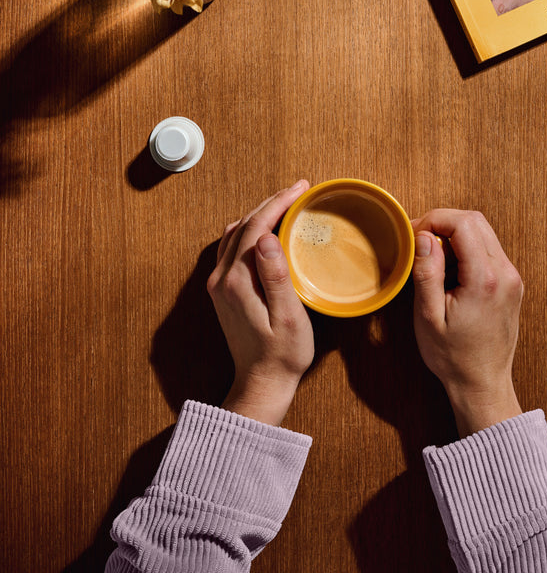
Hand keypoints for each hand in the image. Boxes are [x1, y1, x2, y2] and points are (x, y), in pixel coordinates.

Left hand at [207, 181, 313, 425]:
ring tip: (287, 205)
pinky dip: (251, 231)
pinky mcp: (223, 291)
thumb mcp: (288, 316)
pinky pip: (233, 249)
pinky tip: (267, 232)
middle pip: (243, 225)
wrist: (260, 384)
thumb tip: (268, 237)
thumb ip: (276, 276)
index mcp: (237, 281)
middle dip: (271, 204)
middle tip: (299, 191)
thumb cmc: (282, 354)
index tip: (301, 189)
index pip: (256, 226)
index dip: (278, 203)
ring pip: (236, 234)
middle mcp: (222, 278)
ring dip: (259, 215)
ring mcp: (219, 284)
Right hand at [411, 210, 523, 436]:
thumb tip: (422, 236)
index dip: (434, 219)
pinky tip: (449, 274)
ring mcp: (512, 278)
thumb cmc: (453, 356)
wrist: (482, 384)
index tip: (414, 234)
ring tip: (433, 263)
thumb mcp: (428, 316)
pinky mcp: (511, 283)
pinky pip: (488, 250)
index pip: (463, 224)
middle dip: (443, 224)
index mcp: (485, 280)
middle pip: (475, 222)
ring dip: (454, 237)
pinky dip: (465, 251)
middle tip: (419, 243)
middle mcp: (505, 274)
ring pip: (483, 233)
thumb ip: (426, 272)